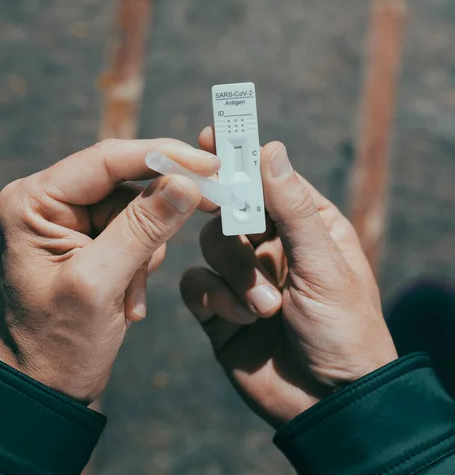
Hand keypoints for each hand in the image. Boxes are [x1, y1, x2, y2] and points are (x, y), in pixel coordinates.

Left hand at [0, 138, 219, 403]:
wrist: (49, 385)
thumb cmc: (59, 342)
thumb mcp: (101, 283)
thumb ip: (143, 229)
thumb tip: (187, 183)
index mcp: (34, 201)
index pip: (107, 159)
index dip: (162, 156)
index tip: (208, 164)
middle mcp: (50, 200)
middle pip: (126, 181)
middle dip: (157, 215)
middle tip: (208, 210)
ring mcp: (72, 218)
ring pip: (138, 207)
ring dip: (147, 251)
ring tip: (129, 295)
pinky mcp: (92, 237)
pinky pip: (137, 230)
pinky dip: (143, 264)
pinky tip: (128, 298)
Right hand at [180, 128, 396, 427]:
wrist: (328, 404)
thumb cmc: (344, 329)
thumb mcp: (323, 264)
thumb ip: (292, 208)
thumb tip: (270, 148)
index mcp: (306, 226)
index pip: (267, 179)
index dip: (240, 158)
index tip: (212, 136)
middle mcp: (271, 245)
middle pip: (230, 208)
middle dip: (232, 223)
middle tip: (221, 212)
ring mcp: (242, 276)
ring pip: (210, 245)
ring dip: (235, 274)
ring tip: (264, 306)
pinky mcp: (219, 307)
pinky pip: (195, 283)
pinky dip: (214, 297)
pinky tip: (239, 318)